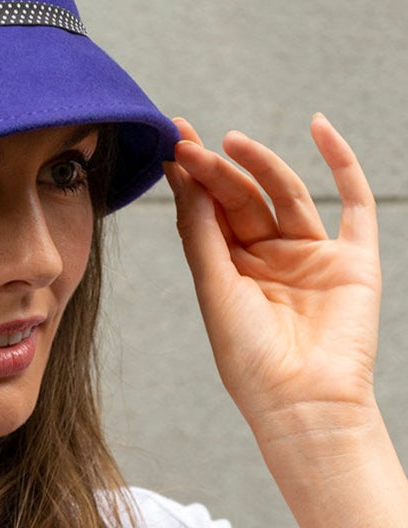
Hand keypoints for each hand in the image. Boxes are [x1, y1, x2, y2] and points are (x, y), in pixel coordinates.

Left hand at [164, 115, 381, 446]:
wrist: (301, 402)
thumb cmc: (248, 356)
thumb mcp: (213, 285)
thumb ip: (201, 230)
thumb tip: (182, 175)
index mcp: (231, 268)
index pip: (210, 210)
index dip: (193, 176)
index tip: (173, 140)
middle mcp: (270, 257)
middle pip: (243, 199)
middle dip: (216, 170)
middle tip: (190, 143)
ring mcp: (312, 256)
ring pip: (286, 195)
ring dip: (260, 163)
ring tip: (230, 141)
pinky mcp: (354, 259)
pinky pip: (353, 201)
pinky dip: (340, 161)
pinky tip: (318, 126)